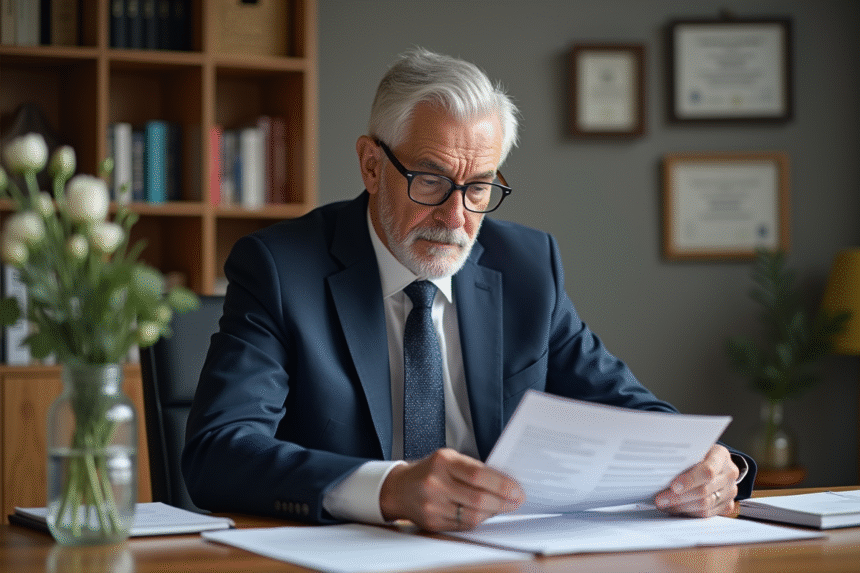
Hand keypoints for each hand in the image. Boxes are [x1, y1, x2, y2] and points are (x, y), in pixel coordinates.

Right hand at [379, 448, 524, 530]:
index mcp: (443, 461)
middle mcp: (435, 483)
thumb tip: (505, 483)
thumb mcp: (449, 459)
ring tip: (504, 507)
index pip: (478, 475)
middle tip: (516, 501)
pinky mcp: (432, 522)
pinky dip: (478, 519)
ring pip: (472, 515)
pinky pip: (463, 525)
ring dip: (493, 512)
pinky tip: (485, 513)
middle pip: (478, 498)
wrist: (400, 488)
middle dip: (503, 502)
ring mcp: (432, 505)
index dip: (502, 484)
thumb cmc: (430, 470)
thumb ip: (474, 468)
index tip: (517, 490)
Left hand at [655, 444, 739, 516]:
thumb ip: (682, 458)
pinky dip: (689, 513)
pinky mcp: (727, 505)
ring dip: (681, 507)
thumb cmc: (699, 454)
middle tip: (660, 500)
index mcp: (720, 456)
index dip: (689, 480)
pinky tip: (676, 509)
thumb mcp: (693, 449)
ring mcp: (730, 491)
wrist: (717, 462)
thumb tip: (660, 467)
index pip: (707, 471)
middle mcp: (729, 474)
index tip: (673, 487)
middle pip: (704, 491)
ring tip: (664, 505)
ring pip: (705, 505)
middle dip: (678, 497)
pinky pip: (707, 514)